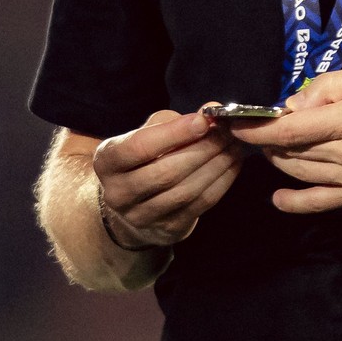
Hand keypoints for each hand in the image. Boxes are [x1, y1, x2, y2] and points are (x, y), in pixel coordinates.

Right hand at [93, 107, 244, 247]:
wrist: (135, 201)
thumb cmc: (145, 156)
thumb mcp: (151, 132)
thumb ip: (177, 121)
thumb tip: (210, 110)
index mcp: (107, 161)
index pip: (139, 147)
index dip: (173, 133)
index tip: (202, 120)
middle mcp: (117, 193)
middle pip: (165, 172)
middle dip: (202, 150)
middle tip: (227, 133)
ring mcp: (140, 217)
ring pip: (185, 191)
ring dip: (216, 166)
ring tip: (234, 146)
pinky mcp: (166, 230)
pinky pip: (199, 205)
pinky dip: (221, 183)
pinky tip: (233, 164)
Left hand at [229, 64, 341, 213]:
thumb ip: (335, 85)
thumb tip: (297, 102)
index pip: (292, 128)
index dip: (258, 127)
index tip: (236, 122)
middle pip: (291, 152)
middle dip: (266, 142)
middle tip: (255, 131)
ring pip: (301, 174)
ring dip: (278, 162)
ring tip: (271, 150)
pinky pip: (320, 203)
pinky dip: (294, 202)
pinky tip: (278, 197)